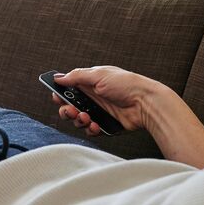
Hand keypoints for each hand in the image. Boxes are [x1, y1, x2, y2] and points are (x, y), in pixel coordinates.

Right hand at [52, 66, 166, 135]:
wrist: (146, 103)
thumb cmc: (127, 84)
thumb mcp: (99, 75)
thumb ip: (76, 76)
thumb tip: (59, 77)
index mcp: (90, 83)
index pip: (68, 89)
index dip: (61, 94)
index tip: (57, 98)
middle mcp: (92, 97)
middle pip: (70, 107)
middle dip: (67, 110)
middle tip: (71, 111)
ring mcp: (99, 111)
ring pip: (78, 120)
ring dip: (78, 120)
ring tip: (86, 117)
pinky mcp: (105, 124)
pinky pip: (91, 129)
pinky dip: (90, 128)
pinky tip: (95, 124)